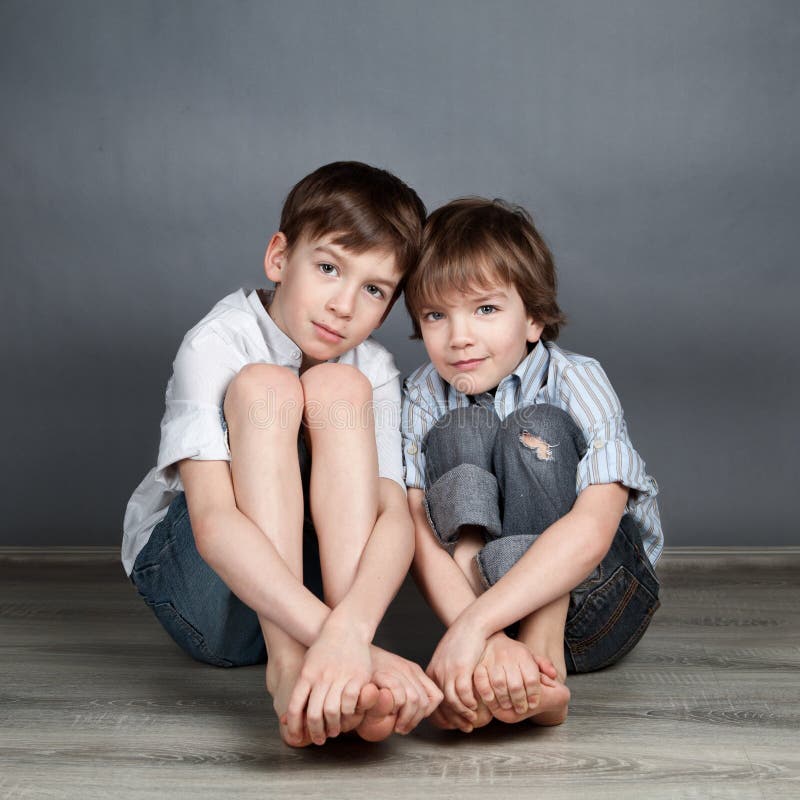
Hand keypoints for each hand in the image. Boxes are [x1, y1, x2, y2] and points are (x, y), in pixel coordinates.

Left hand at [284, 622, 371, 745]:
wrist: (346, 628)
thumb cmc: (325, 649)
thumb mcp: (307, 665)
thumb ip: (299, 691)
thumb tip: (285, 719)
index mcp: (306, 675)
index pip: (295, 707)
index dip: (294, 726)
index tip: (297, 737)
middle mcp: (322, 677)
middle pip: (314, 714)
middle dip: (316, 732)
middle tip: (319, 738)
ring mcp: (340, 676)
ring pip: (333, 711)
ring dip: (333, 726)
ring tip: (334, 730)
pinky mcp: (357, 677)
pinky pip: (350, 702)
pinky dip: (348, 713)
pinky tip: (348, 714)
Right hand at [369, 646, 443, 732]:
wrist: (349, 665)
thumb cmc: (369, 681)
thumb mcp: (393, 685)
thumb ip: (408, 694)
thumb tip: (426, 711)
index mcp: (413, 671)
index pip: (435, 697)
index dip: (425, 713)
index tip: (412, 719)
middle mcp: (407, 669)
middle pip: (423, 701)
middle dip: (413, 720)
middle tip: (401, 727)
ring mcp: (395, 670)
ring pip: (413, 699)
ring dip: (404, 717)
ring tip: (394, 723)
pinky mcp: (381, 673)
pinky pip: (397, 694)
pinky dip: (393, 708)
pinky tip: (385, 712)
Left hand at [425, 616, 487, 720]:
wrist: (471, 624)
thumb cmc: (463, 643)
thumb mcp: (449, 660)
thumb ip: (447, 677)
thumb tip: (452, 696)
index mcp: (431, 673)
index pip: (431, 703)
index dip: (442, 717)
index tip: (453, 725)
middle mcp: (437, 673)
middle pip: (441, 705)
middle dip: (454, 720)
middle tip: (465, 727)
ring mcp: (448, 671)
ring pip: (452, 702)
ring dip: (463, 714)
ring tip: (472, 720)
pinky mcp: (460, 668)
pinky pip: (463, 693)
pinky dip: (469, 703)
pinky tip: (475, 706)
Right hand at [473, 633, 556, 715]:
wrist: (492, 639)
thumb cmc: (514, 652)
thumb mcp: (531, 655)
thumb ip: (544, 665)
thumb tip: (553, 675)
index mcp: (522, 654)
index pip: (531, 679)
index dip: (534, 694)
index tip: (534, 703)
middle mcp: (507, 656)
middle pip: (516, 685)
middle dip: (520, 700)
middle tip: (522, 709)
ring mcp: (492, 660)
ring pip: (499, 684)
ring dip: (504, 699)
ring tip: (508, 706)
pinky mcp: (478, 665)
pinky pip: (481, 681)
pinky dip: (486, 692)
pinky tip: (491, 700)